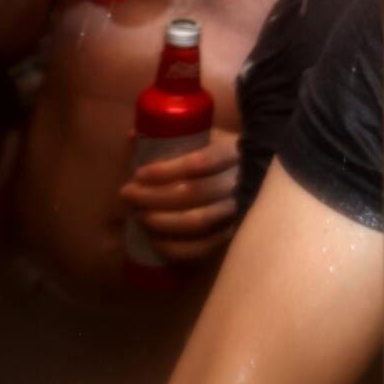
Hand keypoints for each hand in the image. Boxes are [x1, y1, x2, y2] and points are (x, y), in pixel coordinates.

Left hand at [120, 129, 240, 262]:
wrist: (256, 179)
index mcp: (235, 152)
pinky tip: (154, 239)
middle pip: (194, 193)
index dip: (166, 171)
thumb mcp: (206, 137)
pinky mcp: (234, 235)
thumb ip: (173, 135)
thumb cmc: (222, 156)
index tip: (138, 174)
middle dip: (153, 196)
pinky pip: (203, 248)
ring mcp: (240, 212)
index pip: (200, 162)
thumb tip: (133, 136)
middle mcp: (242, 182)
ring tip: (138, 214)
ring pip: (197, 222)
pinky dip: (175, 247)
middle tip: (127, 194)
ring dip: (160, 221)